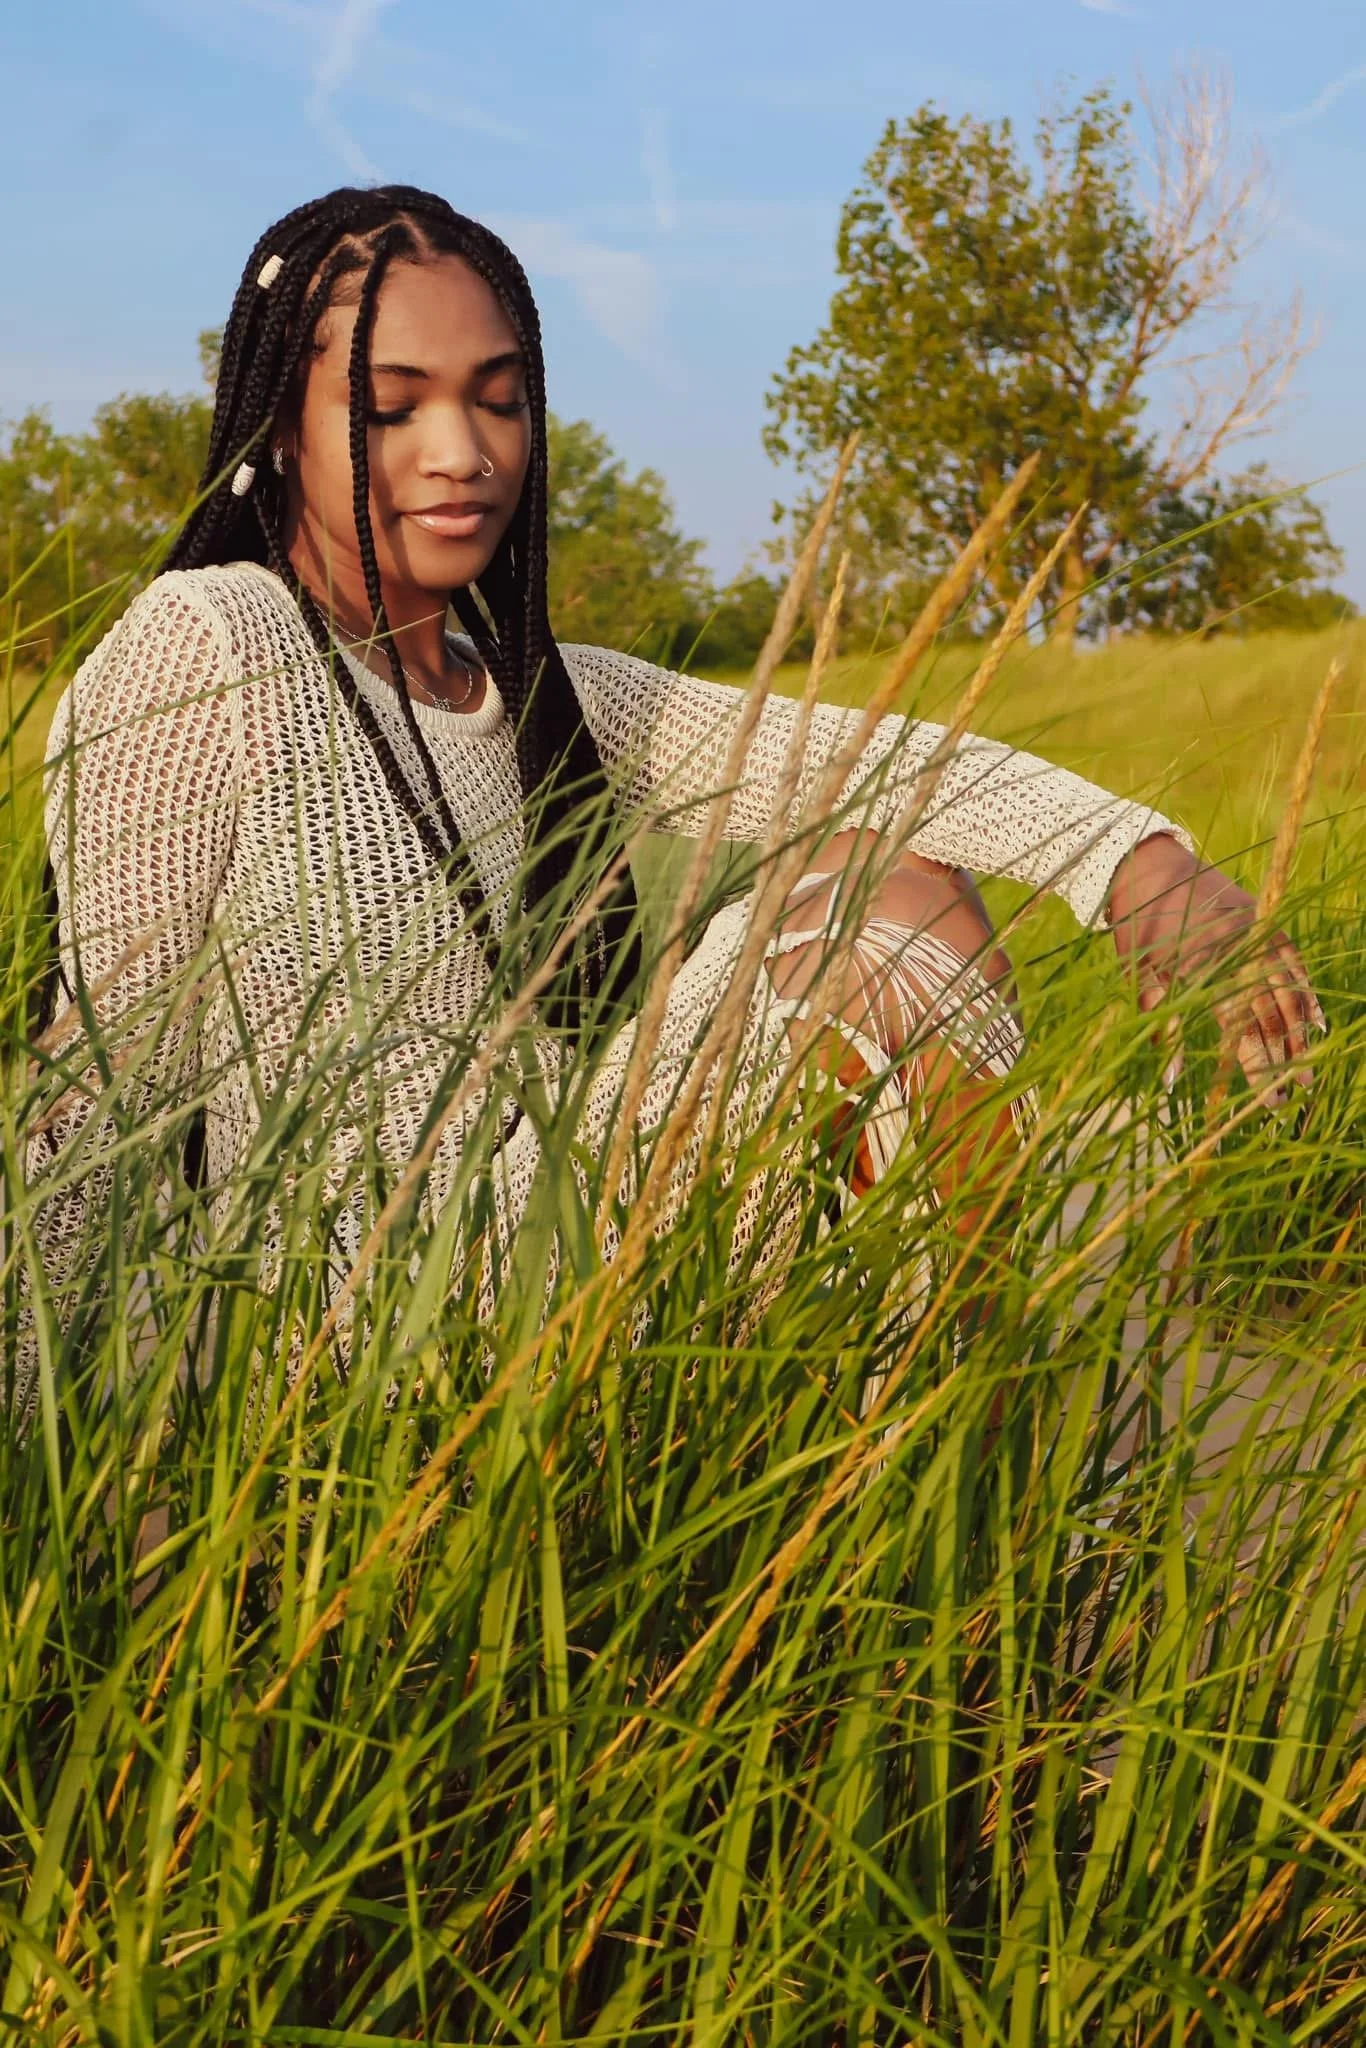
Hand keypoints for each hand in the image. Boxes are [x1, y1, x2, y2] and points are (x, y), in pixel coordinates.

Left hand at [1104, 833, 1324, 1102]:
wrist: (1148, 865)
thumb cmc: (1137, 929)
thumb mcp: (1139, 979)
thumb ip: (1161, 1029)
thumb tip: (1170, 1085)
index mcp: (1201, 968)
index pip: (1239, 1030)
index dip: (1257, 1068)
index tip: (1268, 1101)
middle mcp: (1235, 950)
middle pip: (1269, 1015)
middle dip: (1283, 1059)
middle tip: (1294, 1096)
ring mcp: (1255, 932)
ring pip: (1289, 991)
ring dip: (1301, 1034)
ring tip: (1309, 1069)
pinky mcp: (1265, 919)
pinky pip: (1295, 963)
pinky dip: (1307, 994)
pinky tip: (1317, 1023)